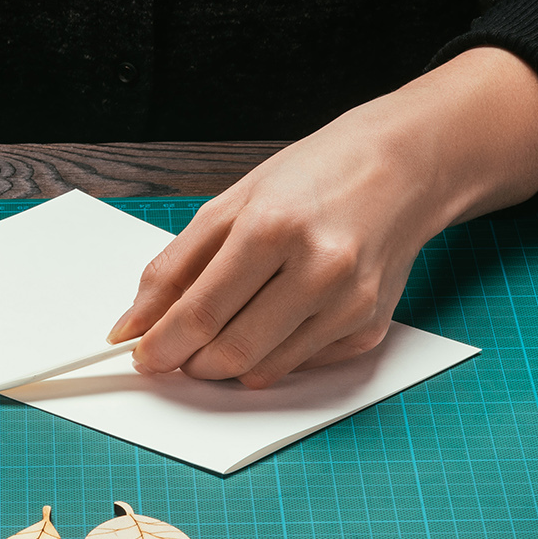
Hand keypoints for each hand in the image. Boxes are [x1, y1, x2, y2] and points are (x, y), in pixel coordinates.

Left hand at [108, 46, 537, 386]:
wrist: (405, 169)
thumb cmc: (313, 179)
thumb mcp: (232, 205)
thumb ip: (175, 267)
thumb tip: (132, 326)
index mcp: (275, 227)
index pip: (201, 312)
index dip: (161, 344)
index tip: (141, 355)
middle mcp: (320, 269)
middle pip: (230, 351)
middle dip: (190, 361)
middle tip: (177, 349)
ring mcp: (350, 304)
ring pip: (263, 369)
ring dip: (228, 362)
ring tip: (224, 326)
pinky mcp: (370, 328)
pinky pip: (300, 365)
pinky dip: (273, 354)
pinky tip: (277, 317)